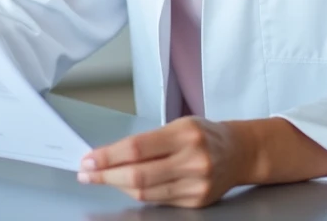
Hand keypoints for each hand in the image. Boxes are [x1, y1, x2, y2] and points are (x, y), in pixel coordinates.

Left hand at [77, 116, 247, 207]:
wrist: (239, 152)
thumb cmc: (203, 134)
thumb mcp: (178, 125)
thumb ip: (148, 141)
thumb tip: (109, 155)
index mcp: (185, 134)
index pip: (137, 148)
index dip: (108, 156)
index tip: (88, 160)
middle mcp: (193, 160)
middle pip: (138, 175)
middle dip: (106, 175)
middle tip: (87, 174)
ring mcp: (196, 184)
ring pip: (145, 192)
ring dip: (118, 186)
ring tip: (102, 178)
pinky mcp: (197, 201)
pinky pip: (158, 200)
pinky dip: (138, 193)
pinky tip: (127, 185)